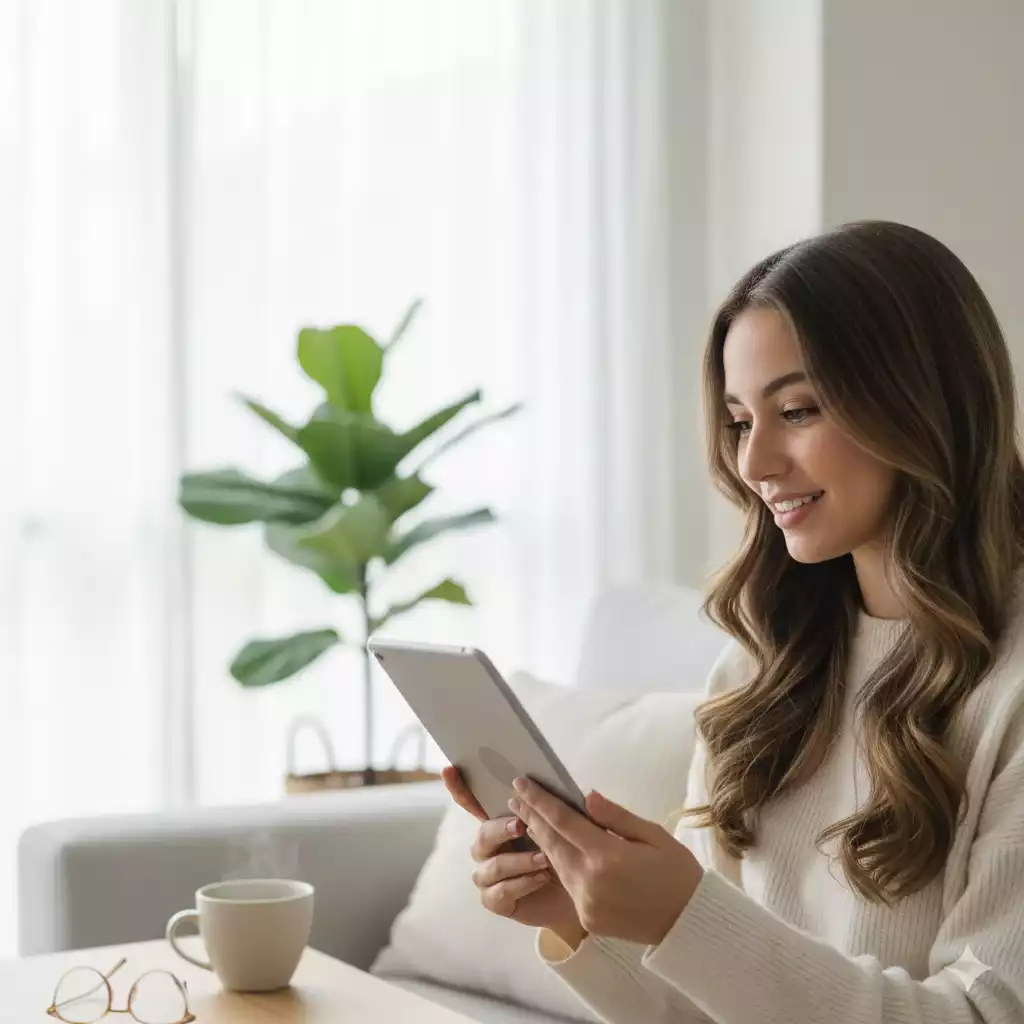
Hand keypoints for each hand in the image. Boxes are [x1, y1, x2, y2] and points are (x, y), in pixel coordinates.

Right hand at [442, 766, 585, 942]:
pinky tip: (541, 878)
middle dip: (500, 829)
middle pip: (483, 835)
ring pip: (491, 866)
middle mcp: (490, 848)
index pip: (475, 804)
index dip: (460, 788)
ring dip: (518, 861)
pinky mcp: (496, 900)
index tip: (449, 769)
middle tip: (521, 826)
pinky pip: (499, 892)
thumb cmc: (572, 857)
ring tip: (545, 859)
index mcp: (502, 823)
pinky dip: (521, 884)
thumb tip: (590, 795)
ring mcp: (489, 875)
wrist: (582, 898)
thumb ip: (578, 814)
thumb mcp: (577, 830)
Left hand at [509, 778, 703, 946]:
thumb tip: (586, 797)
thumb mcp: (653, 835)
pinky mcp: (587, 917)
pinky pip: (567, 884)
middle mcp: (589, 881)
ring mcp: (586, 902)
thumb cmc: (677, 872)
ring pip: (556, 863)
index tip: (522, 783)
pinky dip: (557, 863)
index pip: (563, 821)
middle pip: (551, 842)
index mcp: (607, 856)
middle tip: (514, 797)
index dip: (539, 801)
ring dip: (540, 839)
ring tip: (526, 818)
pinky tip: (552, 849)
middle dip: (531, 817)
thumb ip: (616, 817)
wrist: (688, 923)